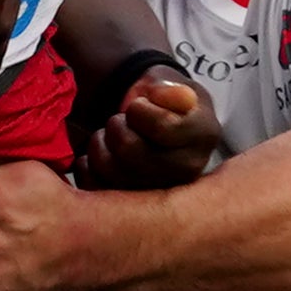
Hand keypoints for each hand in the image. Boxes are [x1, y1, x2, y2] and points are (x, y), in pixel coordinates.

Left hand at [76, 71, 219, 190]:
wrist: (156, 125)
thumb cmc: (162, 101)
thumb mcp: (166, 82)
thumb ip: (164, 86)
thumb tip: (159, 94)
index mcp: (203, 134)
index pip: (161, 127)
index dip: (138, 111)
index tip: (137, 105)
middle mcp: (190, 169)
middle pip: (131, 151)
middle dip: (116, 127)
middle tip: (119, 121)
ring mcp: (163, 193)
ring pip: (111, 172)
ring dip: (99, 146)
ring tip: (108, 136)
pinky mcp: (134, 208)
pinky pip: (96, 187)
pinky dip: (87, 167)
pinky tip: (98, 156)